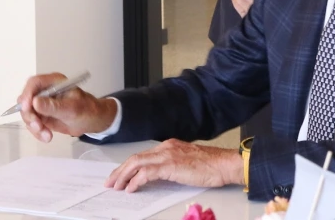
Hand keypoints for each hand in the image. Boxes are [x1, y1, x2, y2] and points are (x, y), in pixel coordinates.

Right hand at [17, 73, 116, 141]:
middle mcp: (46, 91)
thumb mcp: (71, 108)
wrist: (92, 121)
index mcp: (55, 82)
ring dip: (34, 126)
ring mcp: (42, 104)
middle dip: (30, 115)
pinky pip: (32, 124)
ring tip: (47, 135)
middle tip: (38, 127)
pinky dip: (37, 132)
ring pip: (27, 114)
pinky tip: (47, 136)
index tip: (27, 108)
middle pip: (26, 100)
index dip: (27, 94)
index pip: (34, 83)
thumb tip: (34, 102)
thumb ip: (53, 106)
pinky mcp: (41, 115)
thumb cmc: (87, 110)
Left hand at [105, 140, 242, 192]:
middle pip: (136, 157)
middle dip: (120, 171)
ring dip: (123, 176)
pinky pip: (146, 173)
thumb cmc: (211, 166)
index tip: (119, 176)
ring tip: (116, 187)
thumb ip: (171, 166)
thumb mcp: (186, 163)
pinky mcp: (170, 165)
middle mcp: (166, 147)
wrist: (224, 164)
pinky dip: (136, 181)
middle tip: (110, 183)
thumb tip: (157, 177)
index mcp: (170, 145)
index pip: (143, 155)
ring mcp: (168, 155)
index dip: (128, 166)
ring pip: (137, 163)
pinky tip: (131, 189)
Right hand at [218, 0, 272, 16]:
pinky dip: (252, 16)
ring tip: (270, 11)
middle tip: (278, 6)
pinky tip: (259, 14)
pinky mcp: (236, 5)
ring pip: (254, 14)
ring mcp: (240, 1)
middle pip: (263, 6)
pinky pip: (245, 16)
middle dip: (270, 7)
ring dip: (261, 12)